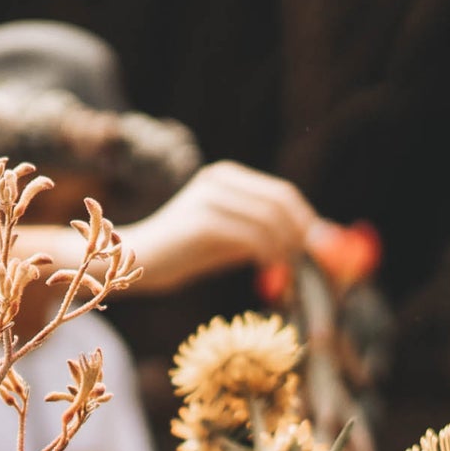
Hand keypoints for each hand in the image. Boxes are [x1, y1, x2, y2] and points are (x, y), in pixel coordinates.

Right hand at [126, 162, 316, 291]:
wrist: (131, 260)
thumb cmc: (180, 254)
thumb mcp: (227, 242)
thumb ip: (261, 237)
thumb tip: (308, 245)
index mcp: (226, 178)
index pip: (281, 194)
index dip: (306, 221)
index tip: (319, 251)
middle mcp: (220, 180)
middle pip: (281, 202)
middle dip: (303, 234)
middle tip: (312, 265)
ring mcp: (211, 197)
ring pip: (270, 219)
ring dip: (288, 248)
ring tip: (290, 273)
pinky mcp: (204, 221)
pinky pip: (252, 236)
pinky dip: (269, 254)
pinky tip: (269, 271)